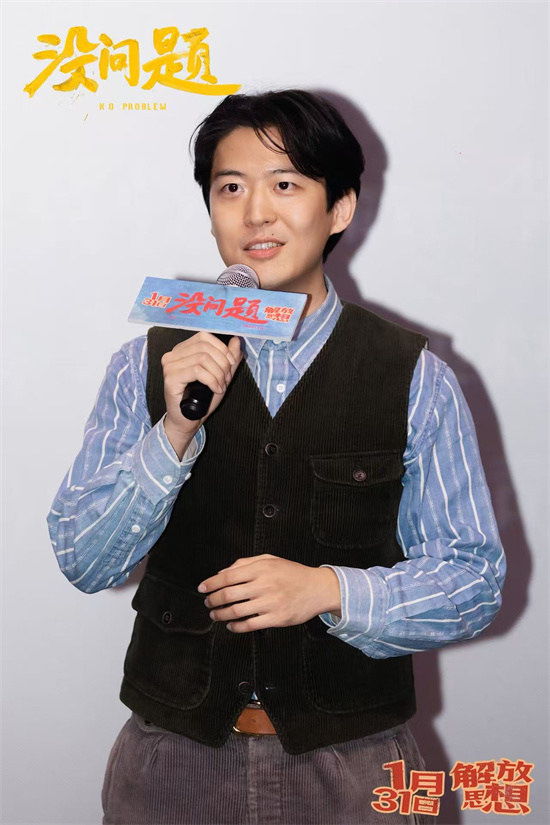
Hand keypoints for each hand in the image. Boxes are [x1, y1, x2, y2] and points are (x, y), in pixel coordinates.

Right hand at [161, 332, 242, 438]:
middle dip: (222, 363)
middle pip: (204, 347)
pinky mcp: (171, 378)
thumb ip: (228, 358)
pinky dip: (212, 380)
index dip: (222, 349)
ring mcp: (170, 366)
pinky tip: (216, 389)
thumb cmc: (201, 399)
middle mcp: (173, 355)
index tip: (231, 364)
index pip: (204, 336)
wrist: (188, 421)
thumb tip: (236, 340)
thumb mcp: (220, 375)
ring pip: (202, 358)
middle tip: (226, 379)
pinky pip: (197, 371)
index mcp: (182, 350)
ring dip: (218, 373)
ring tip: (221, 386)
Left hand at [198, 554, 341, 631]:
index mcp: (261, 568)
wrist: (317, 588)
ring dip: (220, 614)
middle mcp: (264, 584)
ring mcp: (270, 602)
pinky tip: (231, 625)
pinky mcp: (276, 618)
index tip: (202, 588)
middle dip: (213, 600)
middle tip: (207, 602)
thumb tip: (222, 572)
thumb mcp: (270, 560)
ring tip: (215, 614)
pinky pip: (250, 625)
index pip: (228, 576)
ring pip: (236, 611)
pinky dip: (236, 626)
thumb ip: (245, 563)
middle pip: (228, 594)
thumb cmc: (292, 574)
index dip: (211, 583)